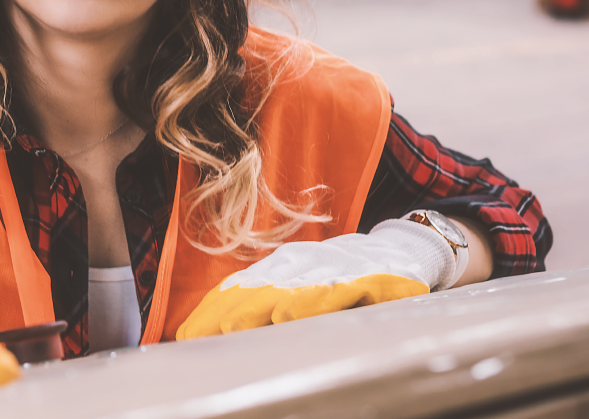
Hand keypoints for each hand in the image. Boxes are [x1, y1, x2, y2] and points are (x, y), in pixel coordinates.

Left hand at [176, 220, 454, 338]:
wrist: (402, 249)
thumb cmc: (342, 275)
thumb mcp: (300, 284)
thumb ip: (266, 303)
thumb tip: (222, 331)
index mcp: (279, 265)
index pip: (236, 288)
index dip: (209, 312)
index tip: (186, 337)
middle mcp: (300, 262)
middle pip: (254, 290)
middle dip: (226, 316)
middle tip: (204, 339)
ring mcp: (332, 266)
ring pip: (288, 290)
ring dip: (258, 311)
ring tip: (232, 330)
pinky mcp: (366, 276)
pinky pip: (336, 290)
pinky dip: (311, 303)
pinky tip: (292, 317)